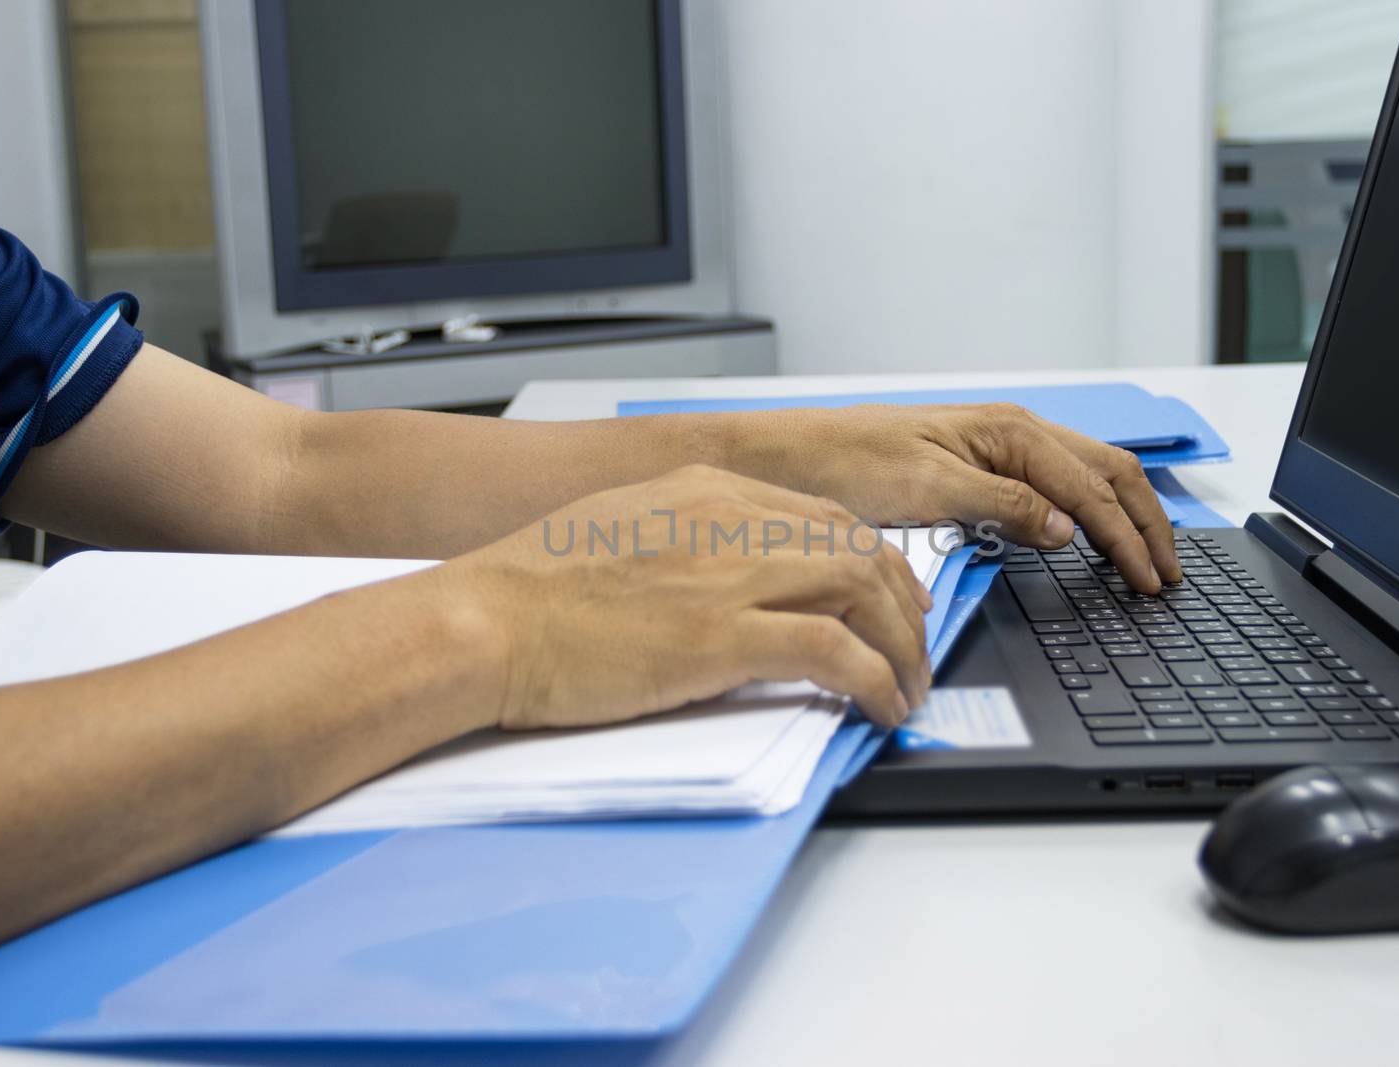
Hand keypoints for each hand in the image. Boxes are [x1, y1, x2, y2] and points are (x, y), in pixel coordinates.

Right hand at [441, 465, 931, 730]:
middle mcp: (732, 520)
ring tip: (907, 687)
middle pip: (859, 549)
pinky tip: (880, 706)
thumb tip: (730, 581)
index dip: (874, 562)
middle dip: (904, 606)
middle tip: (914, 651)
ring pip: (863, 592)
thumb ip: (688, 541)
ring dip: (901, 646)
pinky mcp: (723, 636)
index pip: (825, 517)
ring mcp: (731, 575)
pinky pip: (835, 652)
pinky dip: (874, 679)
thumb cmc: (533, 588)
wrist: (484, 619)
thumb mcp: (623, 531)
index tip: (892, 599)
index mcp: (706, 490)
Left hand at [726, 403, 1181, 592]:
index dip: (1127, 537)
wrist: (786, 459)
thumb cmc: (843, 464)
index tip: (1149, 580)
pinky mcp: (978, 467)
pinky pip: (1053, 485)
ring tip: (1149, 558)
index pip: (1092, 488)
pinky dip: (1088, 511)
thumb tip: (1068, 528)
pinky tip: (1094, 537)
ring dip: (1123, 514)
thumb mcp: (926, 489)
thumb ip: (1003, 505)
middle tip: (1169, 574)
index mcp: (1008, 431)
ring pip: (1086, 475)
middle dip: (1145, 522)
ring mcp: (997, 447)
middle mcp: (1011, 432)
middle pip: (1107, 472)